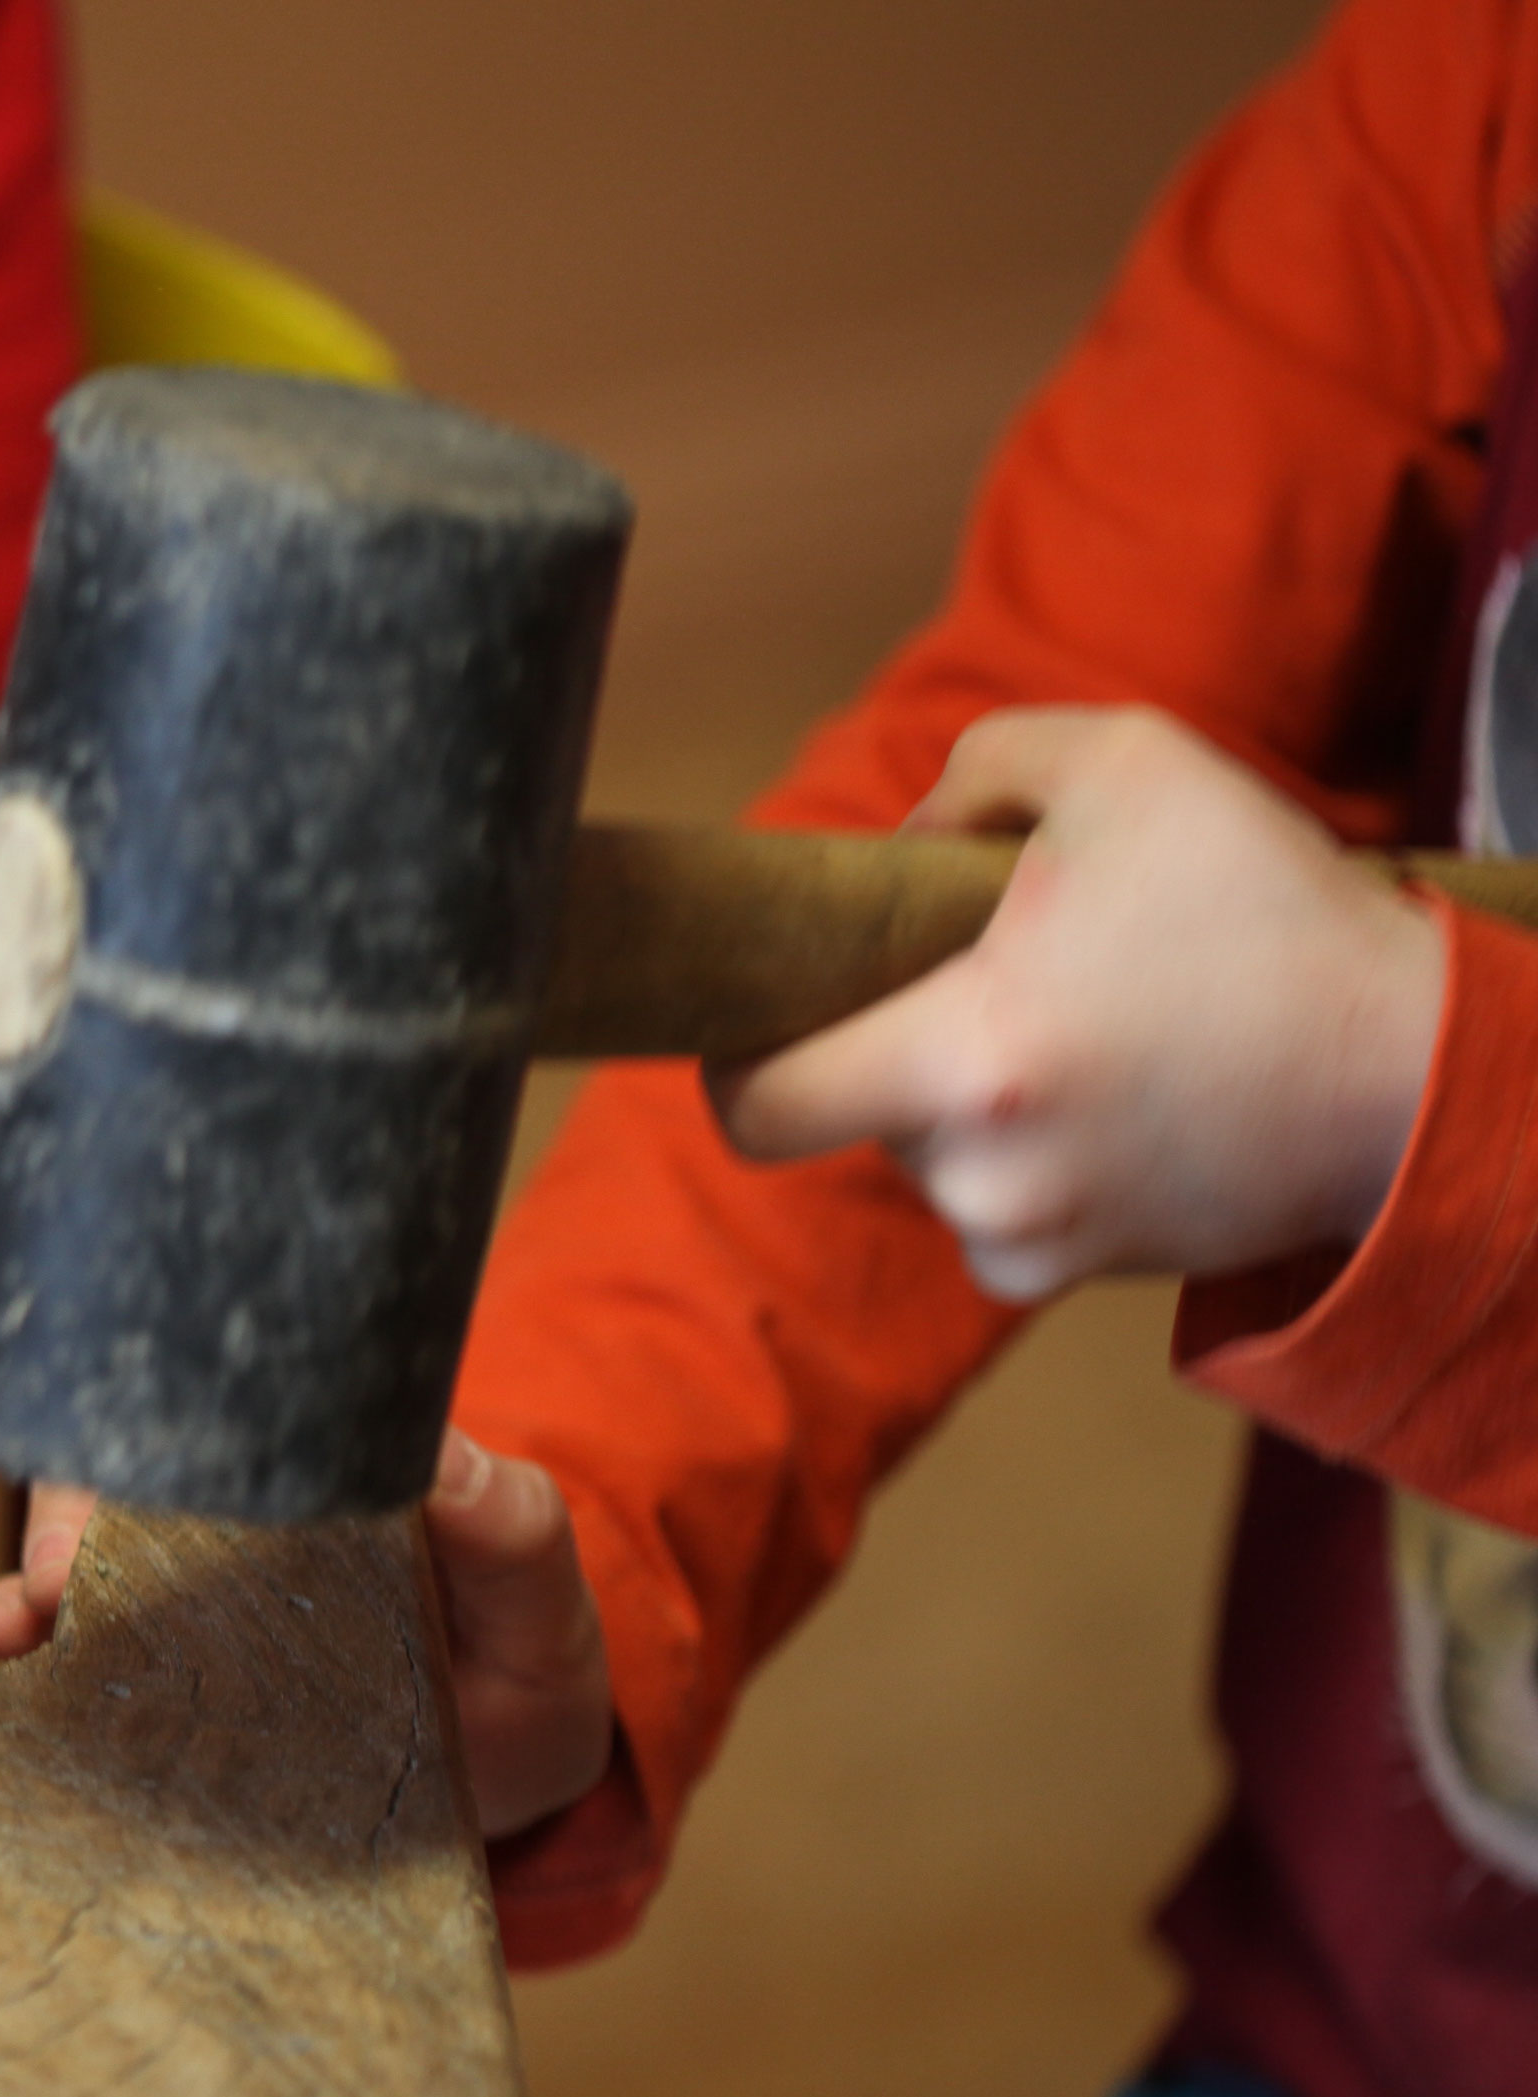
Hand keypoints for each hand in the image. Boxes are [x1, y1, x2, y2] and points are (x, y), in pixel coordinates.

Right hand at [0, 1430, 611, 1838]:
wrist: (509, 1791)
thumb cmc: (519, 1669)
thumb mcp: (542, 1600)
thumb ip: (515, 1530)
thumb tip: (447, 1458)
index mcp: (306, 1484)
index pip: (210, 1427)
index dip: (154, 1445)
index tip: (124, 1491)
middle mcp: (223, 1539)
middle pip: (111, 1496)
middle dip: (59, 1526)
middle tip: (44, 1583)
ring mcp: (182, 1623)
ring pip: (72, 1583)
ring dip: (22, 1601)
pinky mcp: (161, 1711)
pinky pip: (80, 1684)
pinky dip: (30, 1682)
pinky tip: (3, 1692)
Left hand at [710, 707, 1446, 1301]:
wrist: (1420, 1066)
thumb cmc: (1270, 907)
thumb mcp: (1128, 764)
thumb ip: (978, 769)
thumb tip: (897, 843)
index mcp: (965, 1057)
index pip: (752, 1105)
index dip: (730, 1059)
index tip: (759, 1012)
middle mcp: (980, 1174)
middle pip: (846, 1115)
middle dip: (884, 1050)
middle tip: (980, 984)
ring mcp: (1030, 1238)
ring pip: (932, 1158)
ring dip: (974, 1101)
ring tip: (1091, 1030)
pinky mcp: (1085, 1277)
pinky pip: (1001, 1214)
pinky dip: (1033, 1160)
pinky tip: (1117, 1101)